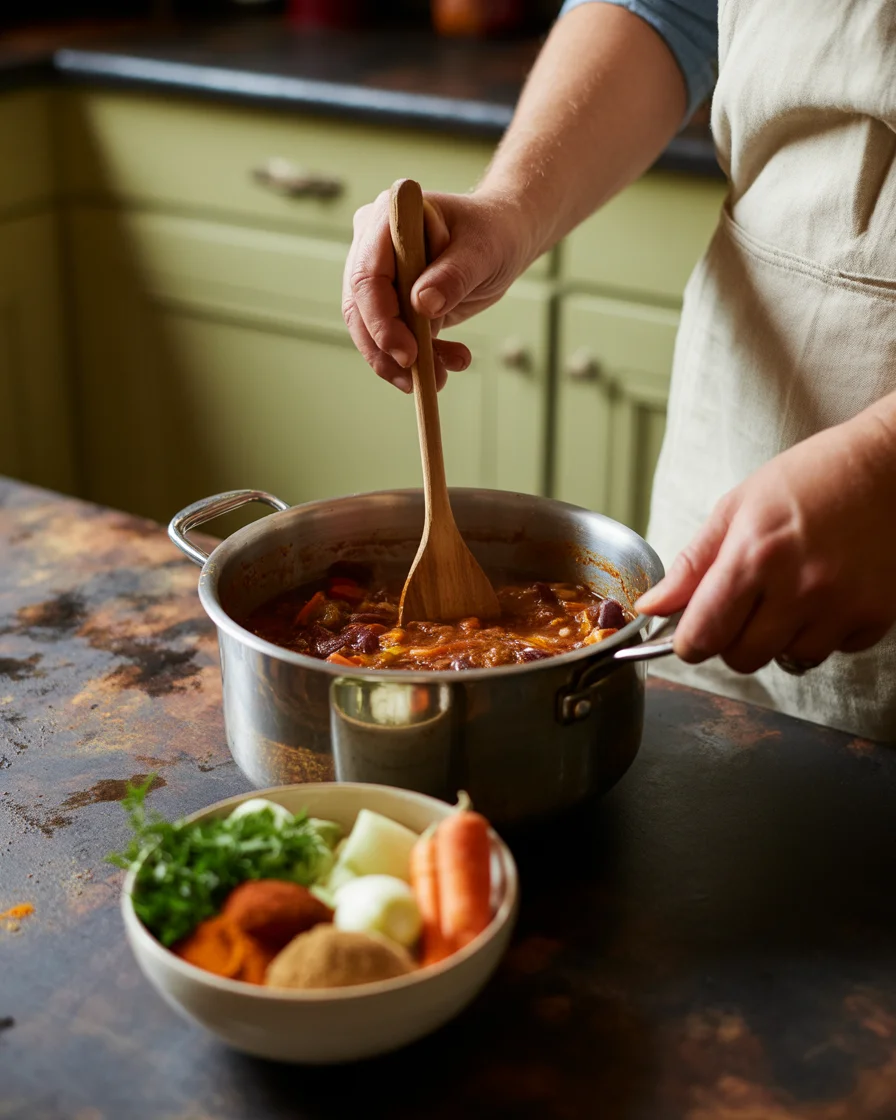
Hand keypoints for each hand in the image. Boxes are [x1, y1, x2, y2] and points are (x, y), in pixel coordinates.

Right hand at [342, 189, 532, 391]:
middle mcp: (373, 246)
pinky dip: (416, 362)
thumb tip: (422, 304)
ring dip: (402, 364)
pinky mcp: (392, 303)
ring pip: (372, 331)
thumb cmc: (493, 233)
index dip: (381, 319)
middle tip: (418, 380)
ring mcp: (379, 277)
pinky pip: (392, 340)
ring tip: (442, 378)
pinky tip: (444, 368)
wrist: (502, 240)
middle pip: (360, 308)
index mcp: (388, 218)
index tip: (408, 354)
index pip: (367, 276)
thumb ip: (453, 275)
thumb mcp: (483, 252)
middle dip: (387, 351)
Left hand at [636, 412, 895, 672]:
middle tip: (745, 605)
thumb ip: (693, 564)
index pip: (703, 635)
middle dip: (733, 640)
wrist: (891, 466)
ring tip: (791, 592)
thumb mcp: (738, 507)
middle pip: (742, 659)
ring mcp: (841, 606)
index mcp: (754, 555)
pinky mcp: (875, 617)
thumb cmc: (812, 477)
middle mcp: (798, 587)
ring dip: (780, 638)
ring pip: (788, 660)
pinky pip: (833, 651)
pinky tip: (827, 593)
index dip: (689, 642)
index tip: (691, 633)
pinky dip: (823, 632)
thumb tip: (653, 607)